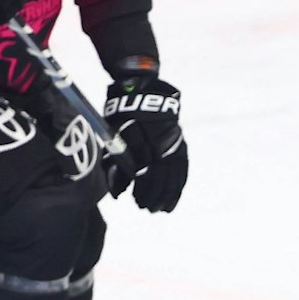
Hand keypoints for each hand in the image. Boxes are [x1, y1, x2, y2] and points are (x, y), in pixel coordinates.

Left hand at [103, 75, 188, 211]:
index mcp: (147, 146)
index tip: (137, 203)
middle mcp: (164, 149)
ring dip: (169, 194)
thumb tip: (117, 193)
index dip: (144, 192)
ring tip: (163, 207)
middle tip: (149, 209)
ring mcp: (175, 147)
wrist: (143, 90)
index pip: (149, 177)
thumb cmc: (123, 114)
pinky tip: (175, 192)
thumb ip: (117, 166)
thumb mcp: (115, 138)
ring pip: (175, 177)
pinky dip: (179, 183)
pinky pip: (182, 169)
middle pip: (163, 180)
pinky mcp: (180, 145)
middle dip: (156, 196)